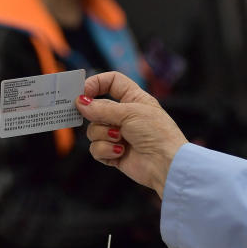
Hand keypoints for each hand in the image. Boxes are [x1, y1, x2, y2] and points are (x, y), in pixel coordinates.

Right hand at [75, 71, 187, 197]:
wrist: (166, 164)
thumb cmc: (157, 133)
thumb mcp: (129, 113)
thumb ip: (101, 108)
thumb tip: (80, 103)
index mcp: (133, 99)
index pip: (111, 82)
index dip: (96, 83)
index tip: (82, 92)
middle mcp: (124, 115)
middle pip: (96, 108)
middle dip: (97, 115)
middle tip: (99, 118)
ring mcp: (118, 134)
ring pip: (93, 129)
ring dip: (104, 135)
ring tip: (121, 140)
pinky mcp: (113, 153)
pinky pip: (96, 148)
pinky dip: (106, 150)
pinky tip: (121, 152)